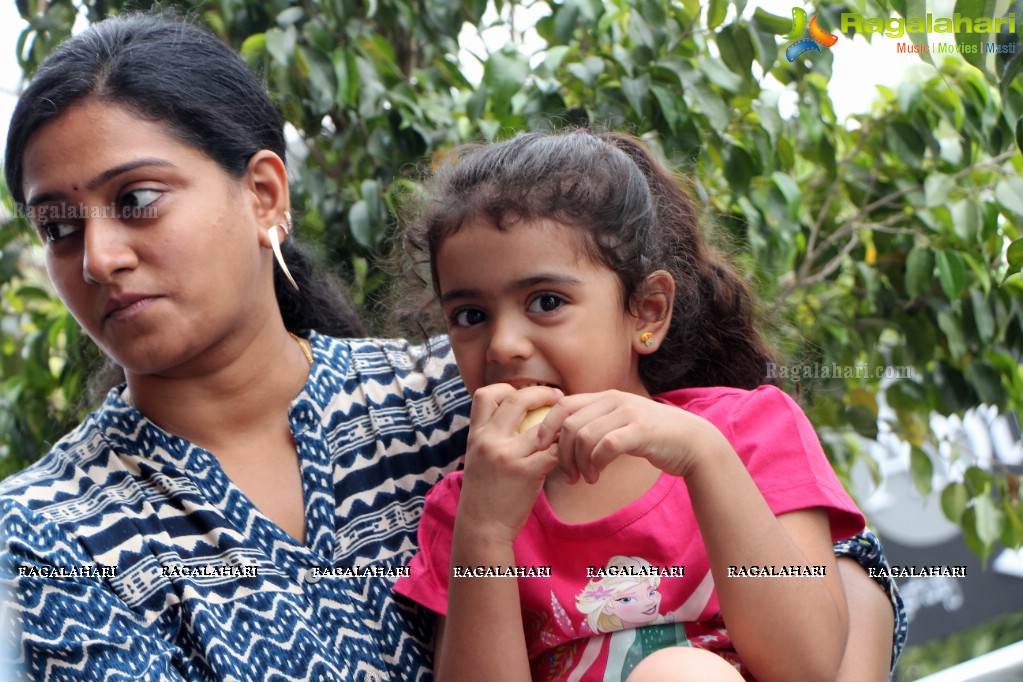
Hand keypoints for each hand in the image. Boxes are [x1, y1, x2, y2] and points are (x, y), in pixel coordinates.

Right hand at [455, 384, 562, 544]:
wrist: (482, 527)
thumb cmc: (485, 494)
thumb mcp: (479, 459)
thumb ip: (493, 438)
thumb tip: (519, 418)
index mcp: (475, 435)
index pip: (485, 394)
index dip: (506, 388)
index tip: (524, 394)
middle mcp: (488, 440)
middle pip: (516, 399)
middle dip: (541, 393)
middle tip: (559, 397)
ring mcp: (507, 455)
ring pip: (542, 425)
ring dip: (561, 422)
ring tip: (571, 425)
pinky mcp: (526, 472)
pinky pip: (555, 451)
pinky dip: (566, 449)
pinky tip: (571, 453)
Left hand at [537, 390, 729, 483]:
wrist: (692, 442)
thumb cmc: (652, 437)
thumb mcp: (620, 423)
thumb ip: (596, 423)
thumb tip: (562, 438)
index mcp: (605, 396)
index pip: (563, 405)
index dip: (546, 427)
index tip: (539, 449)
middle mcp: (614, 400)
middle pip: (569, 424)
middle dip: (561, 453)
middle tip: (568, 475)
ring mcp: (628, 413)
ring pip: (584, 436)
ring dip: (578, 463)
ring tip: (585, 478)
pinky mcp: (641, 431)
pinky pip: (605, 446)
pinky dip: (596, 464)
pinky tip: (598, 476)